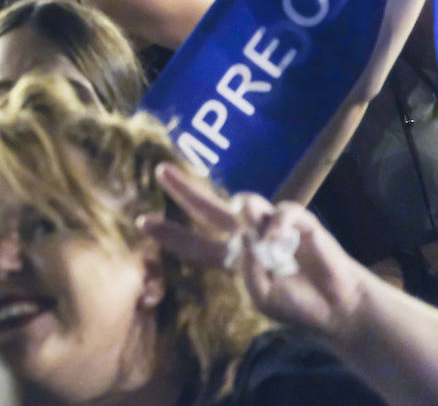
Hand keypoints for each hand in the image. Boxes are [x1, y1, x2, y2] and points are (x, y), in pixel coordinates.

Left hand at [140, 163, 366, 334]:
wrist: (335, 307)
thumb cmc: (296, 304)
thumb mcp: (261, 294)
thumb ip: (247, 267)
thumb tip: (245, 231)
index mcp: (233, 257)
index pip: (195, 243)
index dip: (171, 234)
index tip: (144, 223)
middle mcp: (246, 235)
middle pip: (208, 206)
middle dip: (184, 188)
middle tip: (160, 171)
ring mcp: (271, 224)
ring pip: (245, 203)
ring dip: (246, 216)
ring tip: (260, 237)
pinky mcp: (298, 220)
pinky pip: (282, 212)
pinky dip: (279, 224)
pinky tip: (281, 238)